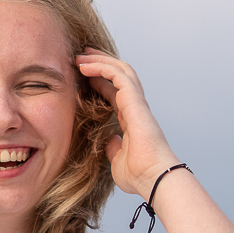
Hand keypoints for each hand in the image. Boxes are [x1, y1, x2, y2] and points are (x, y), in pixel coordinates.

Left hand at [75, 49, 179, 197]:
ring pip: (120, 69)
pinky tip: (85, 66)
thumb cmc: (139, 175)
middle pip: (119, 74)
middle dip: (101, 62)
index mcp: (131, 119)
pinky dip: (101, 66)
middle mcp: (135, 107)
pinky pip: (117, 75)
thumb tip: (111, 141)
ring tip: (81, 55)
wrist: (152, 177)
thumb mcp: (118, 160)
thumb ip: (114, 148)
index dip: (99, 80)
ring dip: (100, 60)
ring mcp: (137, 102)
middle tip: (81, 54)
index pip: (114, 91)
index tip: (83, 73)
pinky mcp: (135, 101)